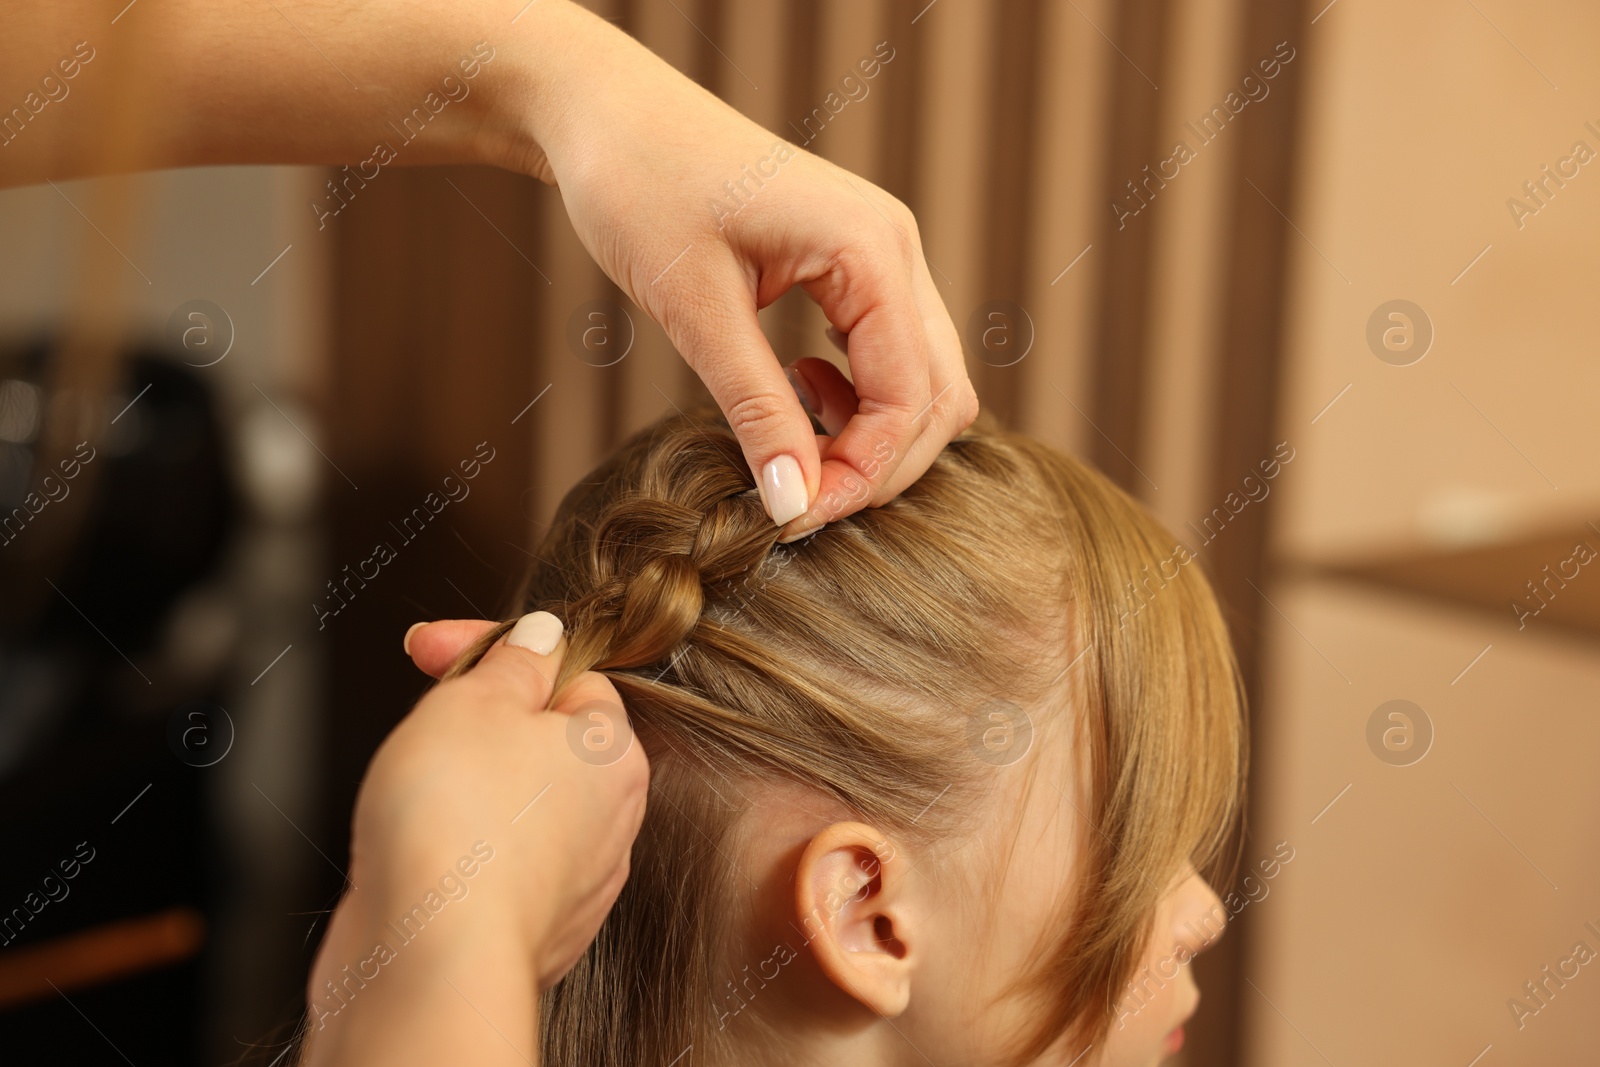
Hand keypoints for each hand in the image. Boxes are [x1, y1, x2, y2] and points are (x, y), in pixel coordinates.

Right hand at [302, 613, 647, 1065]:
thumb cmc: (458, 826)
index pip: (571, 677)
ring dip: (463, 790)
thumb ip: (513, 660)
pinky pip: (492, 868)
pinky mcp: (525, 932)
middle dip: (478, 725)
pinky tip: (419, 852)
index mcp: (613, 755)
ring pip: (515, 808)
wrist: (431, 954)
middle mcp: (608, 823)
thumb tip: (542, 639)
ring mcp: (572, 884)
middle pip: (544, 743)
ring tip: (415, 793)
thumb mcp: (477, 699)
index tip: (435, 650)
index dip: (498, 653)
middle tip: (425, 721)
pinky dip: (456, 853)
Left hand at [507, 1, 977, 536]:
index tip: (794, 518)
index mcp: (871, 249)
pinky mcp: (856, 264)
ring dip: (873, 434)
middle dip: (879, 465)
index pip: (911, 398)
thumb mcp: (695, 309)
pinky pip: (892, 352)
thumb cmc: (641, 185)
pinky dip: (860, 396)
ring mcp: (883, 254)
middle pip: (940, 397)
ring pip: (926, 379)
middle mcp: (896, 249)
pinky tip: (798, 392)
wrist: (608, 114)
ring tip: (792, 445)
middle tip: (796, 500)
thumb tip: (795, 505)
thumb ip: (756, 409)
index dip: (862, 475)